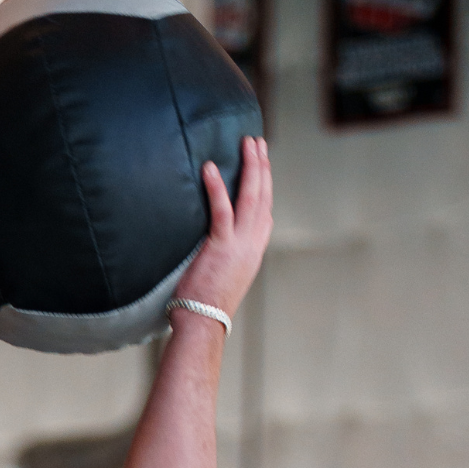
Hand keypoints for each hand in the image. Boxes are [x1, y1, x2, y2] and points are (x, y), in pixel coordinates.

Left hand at [172, 136, 272, 320]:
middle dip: (263, 166)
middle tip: (258, 142)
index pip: (265, 214)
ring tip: (247, 143)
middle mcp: (253, 245)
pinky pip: (221, 210)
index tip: (263, 166)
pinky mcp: (220, 247)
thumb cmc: (203, 307)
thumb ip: (223, 258)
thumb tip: (212, 247)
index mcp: (254, 253)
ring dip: (251, 166)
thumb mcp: (222, 278)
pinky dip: (217, 186)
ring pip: (252, 197)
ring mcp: (239, 245)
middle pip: (264, 197)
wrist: (203, 325)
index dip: (266, 187)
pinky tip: (209, 167)